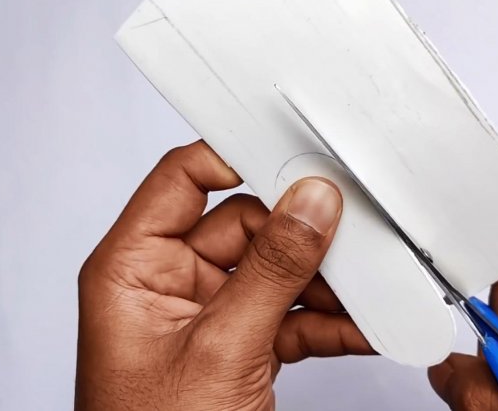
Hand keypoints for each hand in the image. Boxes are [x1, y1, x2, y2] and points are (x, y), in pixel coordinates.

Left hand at [75, 141, 372, 409]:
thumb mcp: (220, 349)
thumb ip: (271, 271)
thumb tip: (311, 205)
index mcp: (133, 269)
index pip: (182, 180)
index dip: (233, 156)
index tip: (288, 149)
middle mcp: (168, 285)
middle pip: (245, 227)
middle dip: (300, 238)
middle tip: (348, 234)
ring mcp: (208, 317)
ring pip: (276, 272)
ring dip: (322, 284)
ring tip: (364, 288)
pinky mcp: (240, 347)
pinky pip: (290, 316)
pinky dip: (326, 323)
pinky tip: (360, 325)